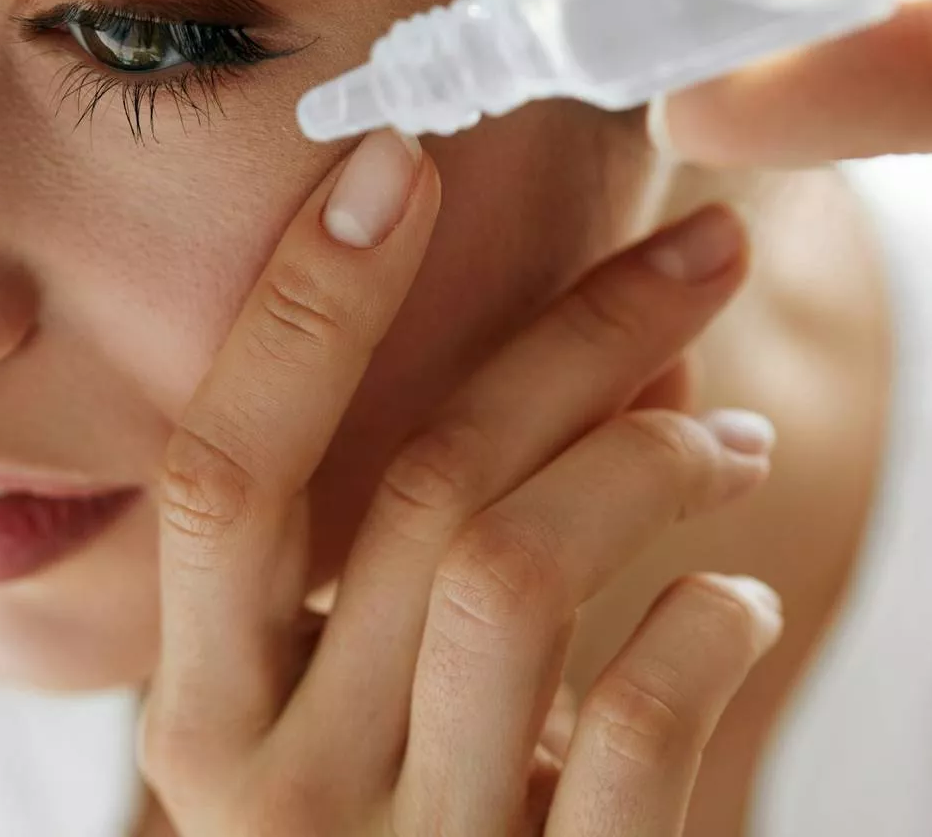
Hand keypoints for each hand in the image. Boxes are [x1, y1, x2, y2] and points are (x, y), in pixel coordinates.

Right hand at [138, 129, 782, 834]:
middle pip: (415, 492)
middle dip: (571, 336)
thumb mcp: (331, 697)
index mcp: (193, 707)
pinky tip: (739, 599)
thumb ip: (394, 544)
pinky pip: (632, 727)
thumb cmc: (371, 827)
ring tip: (730, 439)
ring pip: (515, 573)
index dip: (302, 305)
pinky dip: (708, 624)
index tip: (399, 162)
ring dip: (650, 460)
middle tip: (699, 250)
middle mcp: (268, 780)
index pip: (219, 470)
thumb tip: (590, 360)